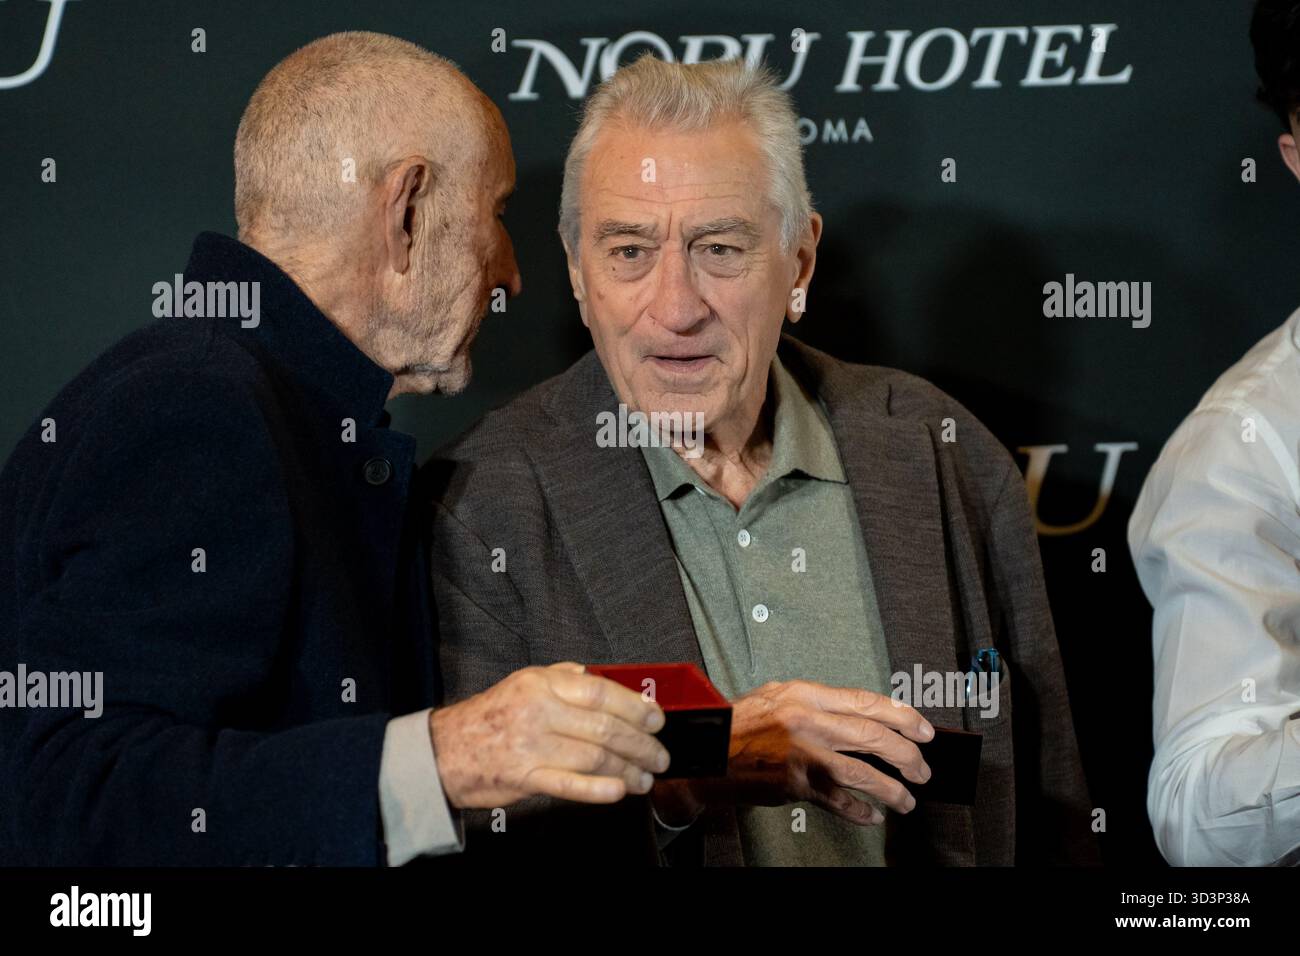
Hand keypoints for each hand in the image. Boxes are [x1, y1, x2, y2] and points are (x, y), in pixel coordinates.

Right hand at [429, 662, 669, 807]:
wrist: (446, 750)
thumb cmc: (490, 716)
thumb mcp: (524, 681)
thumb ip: (564, 677)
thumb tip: (601, 677)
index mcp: (543, 683)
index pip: (601, 692)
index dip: (636, 707)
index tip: (656, 720)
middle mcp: (539, 711)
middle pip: (605, 727)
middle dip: (641, 744)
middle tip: (658, 755)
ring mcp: (532, 745)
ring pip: (594, 758)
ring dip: (628, 770)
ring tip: (645, 778)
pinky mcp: (525, 777)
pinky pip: (569, 785)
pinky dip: (598, 790)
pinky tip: (619, 791)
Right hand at [653, 680, 932, 826]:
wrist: (706, 750)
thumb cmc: (740, 724)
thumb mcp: (777, 697)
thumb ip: (816, 702)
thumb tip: (858, 713)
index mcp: (807, 695)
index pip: (867, 701)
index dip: (902, 716)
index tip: (924, 729)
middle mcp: (808, 720)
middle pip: (874, 735)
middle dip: (906, 754)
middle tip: (923, 768)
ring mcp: (802, 754)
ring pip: (863, 772)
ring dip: (892, 788)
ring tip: (908, 799)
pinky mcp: (794, 784)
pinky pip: (837, 800)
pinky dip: (859, 811)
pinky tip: (873, 816)